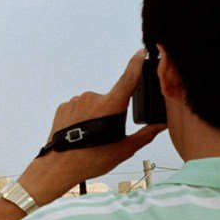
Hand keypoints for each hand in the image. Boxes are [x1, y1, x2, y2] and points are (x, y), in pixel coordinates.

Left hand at [15, 49, 166, 205]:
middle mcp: (92, 98)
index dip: (136, 64)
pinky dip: (81, 118)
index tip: (141, 52)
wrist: (58, 167)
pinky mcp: (64, 106)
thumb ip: (145, 135)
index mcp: (110, 105)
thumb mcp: (124, 149)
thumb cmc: (91, 160)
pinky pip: (78, 108)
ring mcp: (76, 101)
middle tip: (105, 135)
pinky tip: (79, 133)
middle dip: (111, 113)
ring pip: (93, 105)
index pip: (128, 79)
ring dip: (95, 116)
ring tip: (90, 137)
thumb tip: (161, 126)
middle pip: (110, 100)